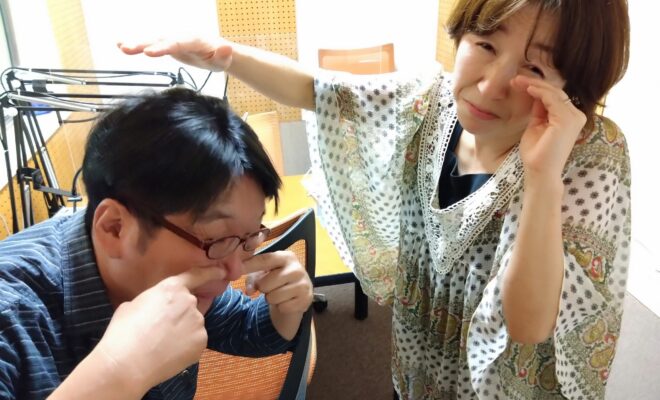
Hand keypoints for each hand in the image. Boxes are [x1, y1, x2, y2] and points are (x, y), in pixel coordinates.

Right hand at [93, 267, 225, 392]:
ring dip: (183, 331)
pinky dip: (186, 346)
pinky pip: (195, 341)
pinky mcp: (201, 341)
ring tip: (161, 344)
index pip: (196, 275)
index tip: (221, 272)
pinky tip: (170, 354)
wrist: (127, 363)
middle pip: (189, 306)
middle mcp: (189, 301)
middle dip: (179, 315)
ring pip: (193, 324)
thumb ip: (151, 301)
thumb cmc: (123, 332)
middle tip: (160, 329)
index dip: (211, 272)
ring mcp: (198, 322)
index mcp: (172, 288)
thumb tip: (153, 308)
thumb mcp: (132, 305)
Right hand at [118, 37, 232, 71]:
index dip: (163, 47)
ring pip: (153, 41)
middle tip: (128, 49)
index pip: (177, 43)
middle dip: (145, 44)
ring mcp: (172, 40)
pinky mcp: (167, 44)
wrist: (217, 52)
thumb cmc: (220, 58)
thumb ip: (223, 55)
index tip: (150, 53)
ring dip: (137, 44)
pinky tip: (120, 45)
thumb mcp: (224, 59)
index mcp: (194, 40)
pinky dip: (137, 44)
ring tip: (121, 47)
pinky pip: (151, 43)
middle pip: (161, 40)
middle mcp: (180, 37)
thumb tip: (227, 48)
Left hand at [243, 251, 312, 338]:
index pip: (265, 260)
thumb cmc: (278, 281)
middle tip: (270, 287)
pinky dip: (281, 307)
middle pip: (265, 283)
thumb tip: (248, 291)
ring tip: (278, 293)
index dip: (249, 265)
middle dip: (263, 288)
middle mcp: (297, 268)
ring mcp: (303, 284)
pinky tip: (286, 301)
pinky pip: (282, 307)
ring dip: (271, 298)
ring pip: (273, 297)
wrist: (298, 295)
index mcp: (286, 257)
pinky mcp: (306, 300)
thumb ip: (253, 279)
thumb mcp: (264, 275)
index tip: (236, 270)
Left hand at [511, 75, 586, 183]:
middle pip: (556, 92)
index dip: (538, 88)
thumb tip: (536, 94)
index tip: (519, 83)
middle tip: (516, 79)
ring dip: (534, 85)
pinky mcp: (567, 120)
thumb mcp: (536, 126)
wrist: (539, 172)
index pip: (555, 97)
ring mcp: (574, 117)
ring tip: (517, 81)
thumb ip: (539, 111)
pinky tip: (527, 89)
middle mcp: (576, 116)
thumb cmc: (537, 153)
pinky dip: (539, 92)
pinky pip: (552, 99)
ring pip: (554, 93)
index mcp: (570, 118)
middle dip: (535, 83)